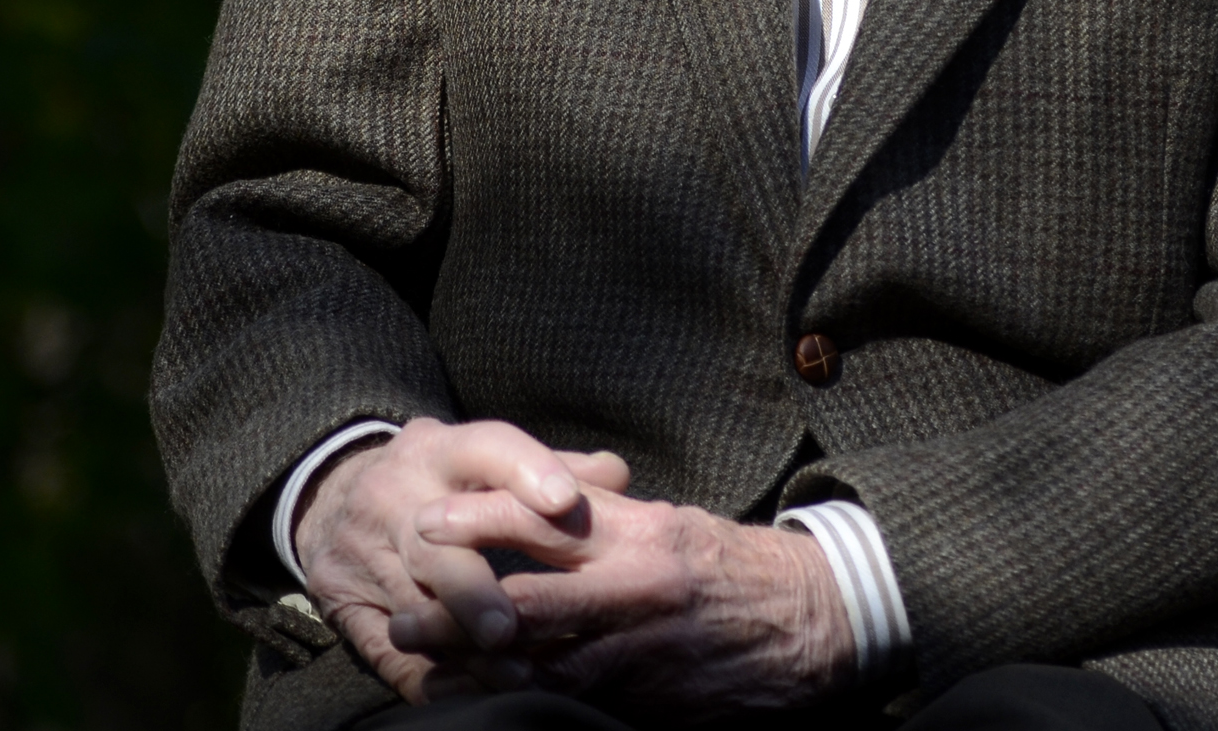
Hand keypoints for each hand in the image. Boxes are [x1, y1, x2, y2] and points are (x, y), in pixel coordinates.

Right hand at [292, 417, 630, 702]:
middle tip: (512, 626)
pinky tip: (469, 692)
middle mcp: (394, 494)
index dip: (526, 470)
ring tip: (510, 673)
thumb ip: (555, 465)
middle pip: (434, 544)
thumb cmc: (444, 479)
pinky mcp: (341, 602)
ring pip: (412, 605)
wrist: (336, 497)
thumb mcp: (487, 458)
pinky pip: (384, 649)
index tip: (565, 501)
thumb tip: (616, 475)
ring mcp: (361, 550)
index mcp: (441, 449)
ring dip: (462, 645)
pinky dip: (429, 675)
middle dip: (473, 590)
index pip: (486, 448)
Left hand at [392, 485, 856, 714]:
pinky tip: (488, 701)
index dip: (479, 520)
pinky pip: (571, 705)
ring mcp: (640, 653)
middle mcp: (637, 590)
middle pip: (525, 601)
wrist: (816, 624)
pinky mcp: (647, 702)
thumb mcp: (678, 526)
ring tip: (425, 666)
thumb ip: (611, 523)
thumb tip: (543, 513)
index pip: (547, 518)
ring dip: (475, 669)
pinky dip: (523, 702)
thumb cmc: (740, 568)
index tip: (427, 522)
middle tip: (401, 614)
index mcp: (643, 534)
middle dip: (455, 611)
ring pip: (538, 665)